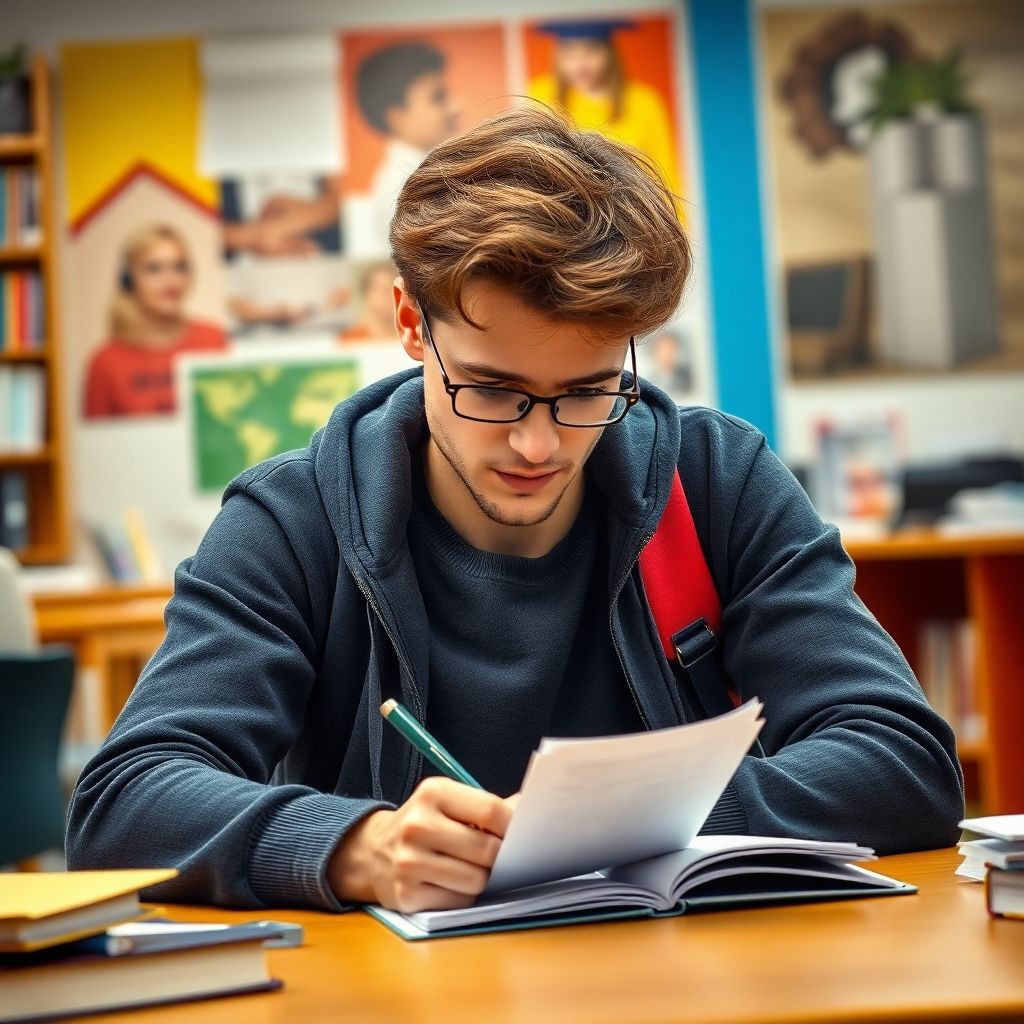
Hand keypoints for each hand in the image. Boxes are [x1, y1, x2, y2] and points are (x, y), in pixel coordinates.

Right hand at [328, 778, 515, 912]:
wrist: (374, 851)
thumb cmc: (425, 823)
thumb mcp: (449, 801)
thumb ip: (488, 805)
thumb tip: (532, 809)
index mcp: (434, 793)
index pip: (490, 810)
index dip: (513, 827)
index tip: (522, 834)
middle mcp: (418, 825)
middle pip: (487, 850)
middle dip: (500, 857)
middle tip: (498, 856)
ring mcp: (409, 862)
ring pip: (476, 880)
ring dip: (482, 879)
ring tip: (472, 869)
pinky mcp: (406, 895)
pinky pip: (458, 902)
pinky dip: (463, 896)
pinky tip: (451, 883)